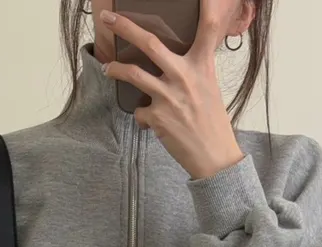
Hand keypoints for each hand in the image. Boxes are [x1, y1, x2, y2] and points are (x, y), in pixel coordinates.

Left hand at [101, 0, 252, 179]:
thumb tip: (170, 62)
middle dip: (125, 27)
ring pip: (133, 74)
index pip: (208, 30)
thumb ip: (193, 69)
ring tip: (107, 68)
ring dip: (115, 70)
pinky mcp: (157, 116)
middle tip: (108, 18)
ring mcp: (169, 96)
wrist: (214, 156)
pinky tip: (151, 122)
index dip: (208, 8)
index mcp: (202, 66)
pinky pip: (140, 111)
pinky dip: (143, 116)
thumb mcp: (209, 88)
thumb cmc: (212, 123)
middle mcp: (184, 76)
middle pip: (150, 44)